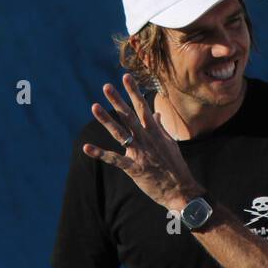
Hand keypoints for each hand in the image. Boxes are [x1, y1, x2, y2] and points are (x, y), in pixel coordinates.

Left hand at [82, 73, 203, 213]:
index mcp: (155, 132)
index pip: (142, 107)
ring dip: (106, 120)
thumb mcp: (170, 143)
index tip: (126, 77)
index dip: (134, 91)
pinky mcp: (134, 168)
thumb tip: (156, 113)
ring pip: (120, 133)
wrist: (181, 190)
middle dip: (118, 100)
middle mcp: (146, 139)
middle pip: (129, 116)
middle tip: (106, 86)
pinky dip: (100, 154)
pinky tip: (87, 148)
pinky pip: (115, 160)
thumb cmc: (175, 166)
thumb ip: (161, 127)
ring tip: (94, 107)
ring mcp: (140, 153)